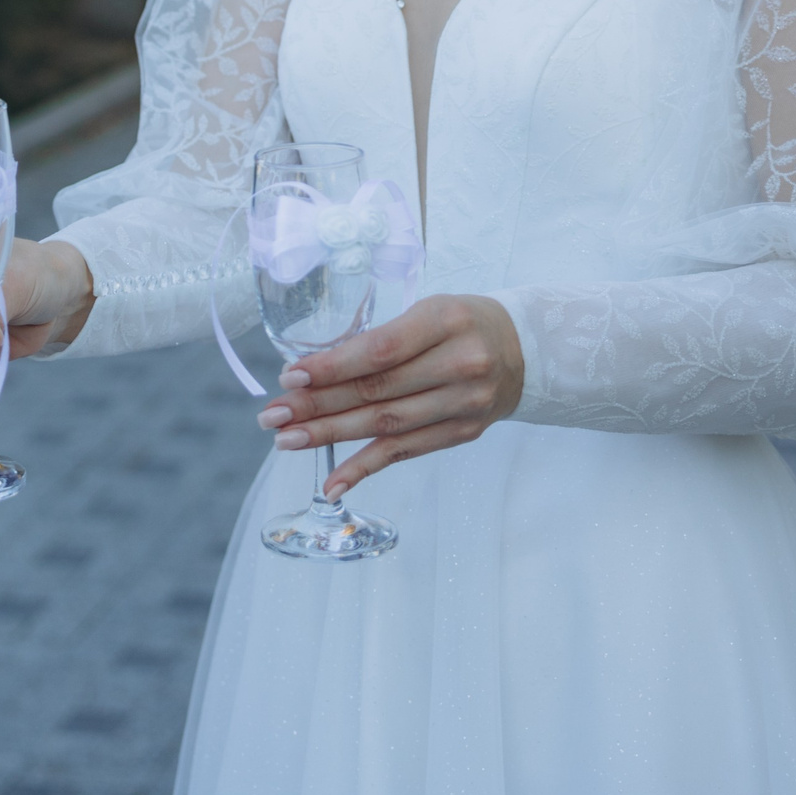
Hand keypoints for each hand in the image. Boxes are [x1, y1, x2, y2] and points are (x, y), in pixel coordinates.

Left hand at [258, 295, 523, 495]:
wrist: (524, 350)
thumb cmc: (460, 324)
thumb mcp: (427, 310)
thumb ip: (380, 339)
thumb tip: (312, 373)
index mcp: (445, 321)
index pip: (380, 351)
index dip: (331, 367)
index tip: (289, 378)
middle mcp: (460, 365)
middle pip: (377, 392)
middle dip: (317, 406)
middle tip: (271, 416)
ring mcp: (464, 404)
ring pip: (386, 426)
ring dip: (330, 437)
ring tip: (287, 440)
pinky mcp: (463, 433)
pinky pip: (406, 453)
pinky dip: (365, 469)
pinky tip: (332, 483)